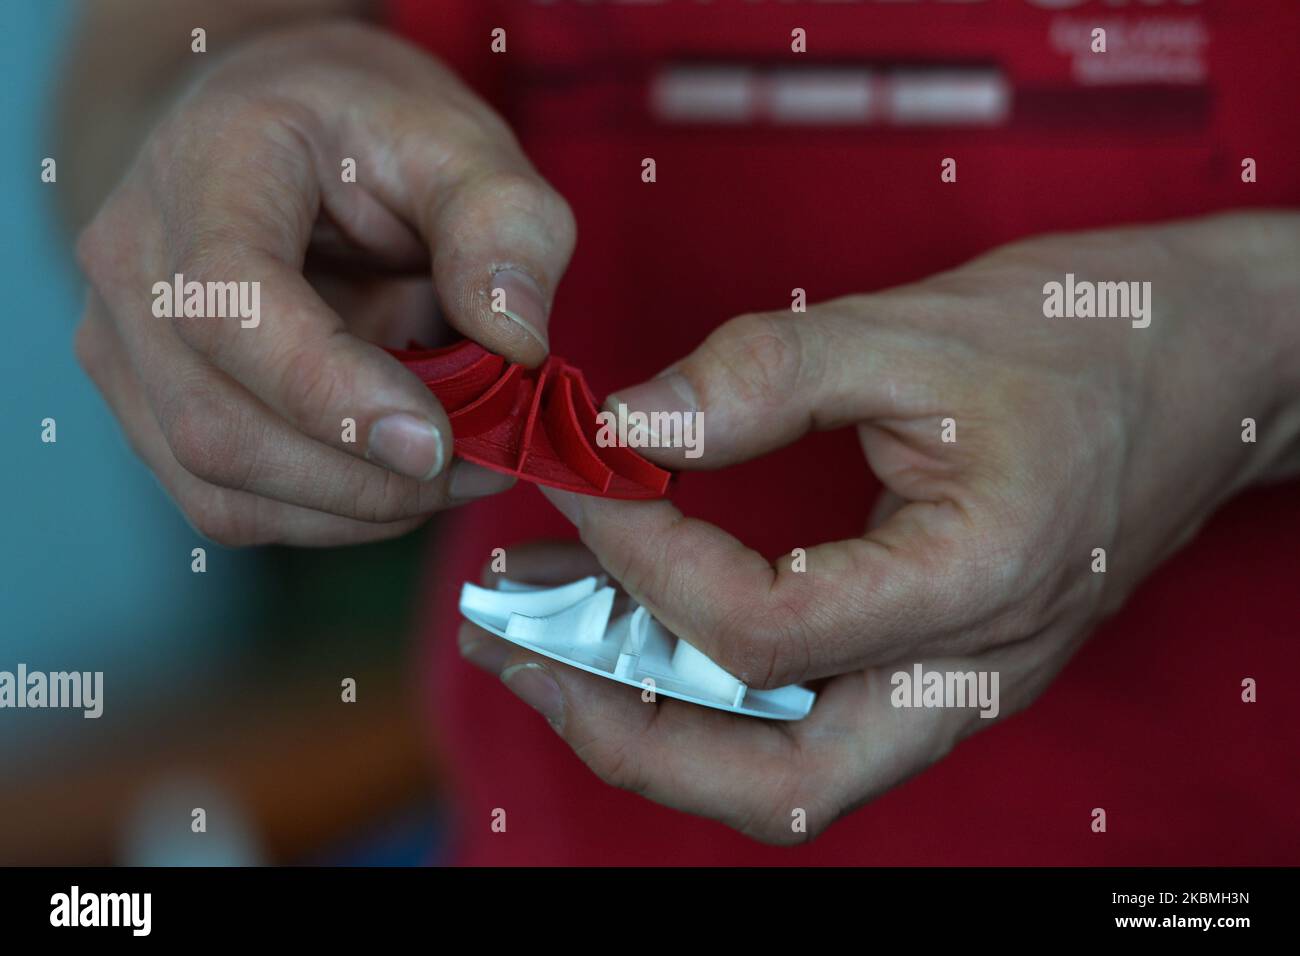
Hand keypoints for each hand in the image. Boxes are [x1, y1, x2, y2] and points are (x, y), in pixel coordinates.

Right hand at [74, 21, 574, 545]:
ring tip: (453, 472)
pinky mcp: (151, 410)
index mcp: (204, 170)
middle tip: (484, 465)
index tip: (437, 444)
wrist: (276, 132)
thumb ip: (503, 224)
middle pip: (217, 425)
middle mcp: (135, 265)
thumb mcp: (460, 142)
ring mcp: (124, 348)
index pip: (230, 304)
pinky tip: (397, 480)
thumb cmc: (369, 131)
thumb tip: (520, 345)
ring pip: (219, 487)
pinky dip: (329, 515)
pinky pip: (230, 505)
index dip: (330, 392)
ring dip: (355, 507)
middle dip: (366, 477)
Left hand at [461, 213, 1299, 842]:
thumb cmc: (1085, 337)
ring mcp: (958, 685)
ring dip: (658, 734)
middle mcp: (970, 671)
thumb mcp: (915, 328)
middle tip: (520, 648)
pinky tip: (645, 627)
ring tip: (554, 649)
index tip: (573, 470)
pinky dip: (710, 701)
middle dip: (624, 730)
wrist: (1205, 364)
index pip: (760, 630)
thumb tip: (625, 423)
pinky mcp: (939, 665)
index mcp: (976, 583)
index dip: (640, 552)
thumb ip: (763, 374)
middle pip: (776, 785)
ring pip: (790, 781)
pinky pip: (810, 729)